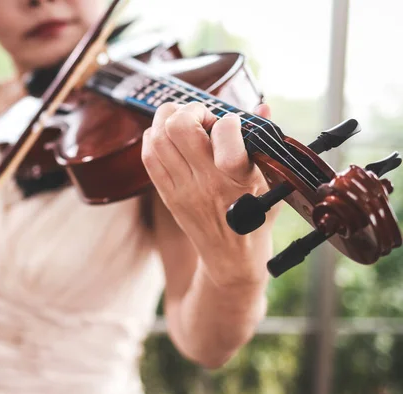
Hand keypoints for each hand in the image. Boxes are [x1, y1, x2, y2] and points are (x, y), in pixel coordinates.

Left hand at [141, 102, 275, 286]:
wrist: (232, 259)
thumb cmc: (257, 218)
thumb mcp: (272, 182)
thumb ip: (264, 143)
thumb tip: (261, 107)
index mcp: (239, 178)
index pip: (225, 131)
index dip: (228, 118)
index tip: (233, 124)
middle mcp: (207, 182)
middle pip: (179, 127)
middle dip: (190, 110)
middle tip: (202, 117)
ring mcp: (182, 190)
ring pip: (158, 138)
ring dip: (168, 120)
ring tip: (184, 122)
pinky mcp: (167, 196)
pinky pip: (148, 157)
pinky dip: (154, 138)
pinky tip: (168, 137)